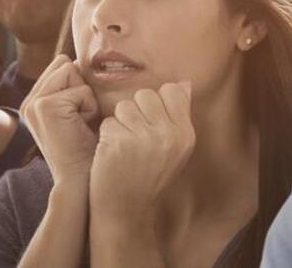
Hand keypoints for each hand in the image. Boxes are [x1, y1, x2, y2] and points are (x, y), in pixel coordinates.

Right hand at [21, 55, 99, 183]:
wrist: (80, 181)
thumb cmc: (87, 149)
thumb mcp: (77, 114)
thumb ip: (72, 89)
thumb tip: (83, 62)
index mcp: (34, 102)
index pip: (61, 66)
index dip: (79, 85)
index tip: (80, 114)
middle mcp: (29, 101)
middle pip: (66, 64)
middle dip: (82, 88)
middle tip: (80, 120)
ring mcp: (34, 103)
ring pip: (72, 71)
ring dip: (86, 97)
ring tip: (80, 123)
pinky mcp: (46, 106)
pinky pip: (82, 89)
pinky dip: (90, 107)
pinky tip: (81, 128)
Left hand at [89, 82, 194, 222]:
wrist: (126, 210)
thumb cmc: (149, 174)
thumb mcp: (175, 148)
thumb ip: (179, 115)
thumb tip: (184, 82)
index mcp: (185, 134)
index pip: (171, 91)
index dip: (156, 103)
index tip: (151, 122)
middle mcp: (167, 135)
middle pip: (145, 95)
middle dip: (136, 111)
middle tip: (135, 136)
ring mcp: (143, 139)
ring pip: (124, 106)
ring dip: (120, 122)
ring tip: (124, 145)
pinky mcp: (118, 143)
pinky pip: (108, 122)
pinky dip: (106, 135)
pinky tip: (112, 154)